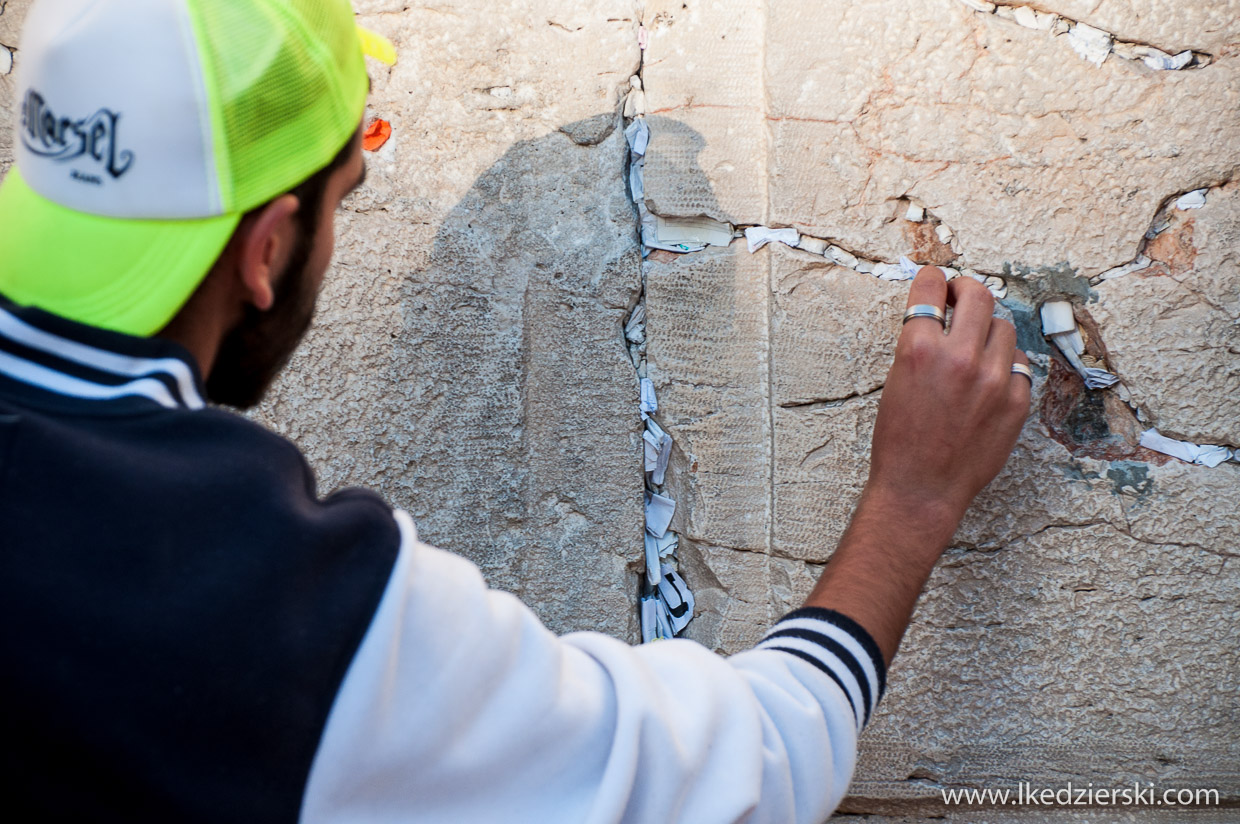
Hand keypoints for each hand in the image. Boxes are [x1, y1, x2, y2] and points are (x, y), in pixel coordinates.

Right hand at [802, 266, 1030, 665]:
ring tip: (974, 344)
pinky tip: (988, 377)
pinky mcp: (1015, 401)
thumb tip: (940, 315)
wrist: (921, 489)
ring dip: (988, 329)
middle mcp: (959, 358)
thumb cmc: (899, 440)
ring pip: (1004, 327)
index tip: (935, 280)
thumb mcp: (897, 381)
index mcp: (918, 350)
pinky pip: (1016, 363)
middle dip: (967, 289)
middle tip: (960, 295)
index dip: (932, 279)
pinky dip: (1002, 363)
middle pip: (978, 296)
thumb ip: (921, 345)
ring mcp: (992, 380)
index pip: (930, 288)